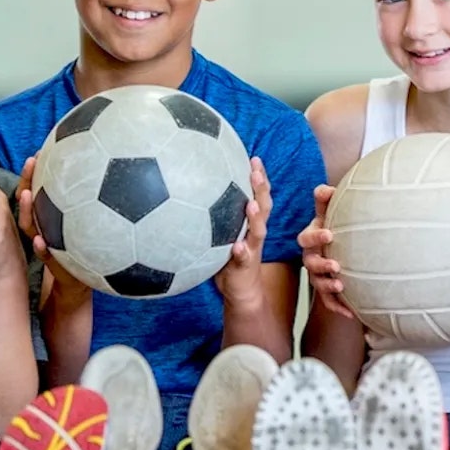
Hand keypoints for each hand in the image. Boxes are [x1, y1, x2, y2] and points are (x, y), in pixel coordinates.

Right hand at [16, 157, 89, 304]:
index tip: (40, 151)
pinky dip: (41, 248)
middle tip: (32, 161)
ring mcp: (43, 242)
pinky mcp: (51, 261)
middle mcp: (41, 226)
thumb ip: (91, 205)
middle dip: (28, 180)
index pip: (38, 190)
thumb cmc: (81, 249)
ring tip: (27, 195)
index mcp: (48, 216)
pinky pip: (43, 254)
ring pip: (29, 224)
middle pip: (28, 201)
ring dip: (27, 210)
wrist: (77, 280)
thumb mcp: (85, 226)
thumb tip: (107, 175)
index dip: (36, 172)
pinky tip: (40, 241)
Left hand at [215, 158, 271, 306]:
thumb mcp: (219, 235)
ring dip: (257, 217)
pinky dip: (242, 251)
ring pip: (259, 230)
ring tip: (252, 204)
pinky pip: (245, 258)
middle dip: (261, 187)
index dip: (259, 177)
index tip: (253, 157)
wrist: (242, 292)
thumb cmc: (227, 260)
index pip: (258, 195)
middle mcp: (255, 233)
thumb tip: (185, 194)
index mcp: (250, 223)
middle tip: (255, 169)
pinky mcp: (245, 266)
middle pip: (264, 205)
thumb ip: (211, 216)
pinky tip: (237, 247)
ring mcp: (253, 248)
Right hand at [297, 184, 352, 318]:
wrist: (339, 246)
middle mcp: (311, 257)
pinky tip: (350, 313)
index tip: (330, 233)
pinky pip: (330, 301)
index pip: (307, 237)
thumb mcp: (329, 213)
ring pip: (318, 283)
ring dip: (328, 285)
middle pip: (310, 263)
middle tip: (336, 265)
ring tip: (340, 284)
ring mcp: (317, 275)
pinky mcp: (327, 290)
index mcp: (310, 238)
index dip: (316, 235)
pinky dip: (338, 306)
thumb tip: (324, 189)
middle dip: (321, 264)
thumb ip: (326, 201)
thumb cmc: (334, 226)